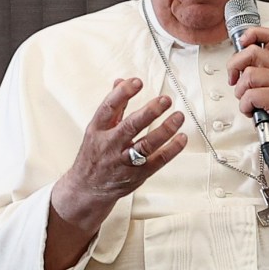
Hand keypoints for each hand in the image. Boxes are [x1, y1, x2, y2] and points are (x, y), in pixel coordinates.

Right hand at [45, 77, 185, 269]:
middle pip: (130, 126)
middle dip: (149, 112)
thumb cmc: (95, 154)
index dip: (122, 94)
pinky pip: (156, 162)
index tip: (137, 81)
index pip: (108, 108)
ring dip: (165, 130)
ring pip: (146, 145)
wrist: (87, 189)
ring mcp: (123, 162)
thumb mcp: (97, 129)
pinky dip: (171, 150)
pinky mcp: (136, 175)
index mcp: (97, 130)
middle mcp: (109, 145)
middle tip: (166, 100)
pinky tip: (181, 138)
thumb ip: (113, 106)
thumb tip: (120, 80)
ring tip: (179, 116)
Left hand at [229, 25, 268, 177]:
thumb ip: (256, 69)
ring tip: (248, 101)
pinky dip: (246, 106)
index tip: (242, 42)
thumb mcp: (268, 84)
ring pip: (248, 76)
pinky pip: (251, 96)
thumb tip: (236, 60)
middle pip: (252, 53)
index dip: (253, 33)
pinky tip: (253, 111)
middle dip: (235, 67)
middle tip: (235, 81)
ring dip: (241, 92)